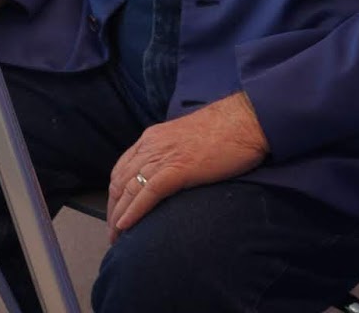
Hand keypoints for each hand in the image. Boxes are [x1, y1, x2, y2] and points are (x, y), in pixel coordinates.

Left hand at [107, 92, 268, 240]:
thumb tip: (169, 174)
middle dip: (113, 209)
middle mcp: (152, 145)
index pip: (122, 167)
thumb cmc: (225, 130)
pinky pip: (147, 193)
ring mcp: (163, 156)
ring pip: (129, 190)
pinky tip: (126, 227)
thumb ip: (172, 153)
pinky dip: (133, 212)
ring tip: (117, 238)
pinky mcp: (177, 169)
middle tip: (113, 233)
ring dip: (119, 217)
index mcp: (154, 137)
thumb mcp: (188, 139)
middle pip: (120, 181)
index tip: (116, 212)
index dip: (115, 193)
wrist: (246, 120)